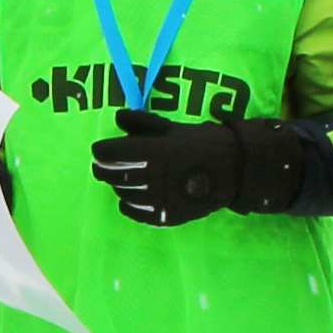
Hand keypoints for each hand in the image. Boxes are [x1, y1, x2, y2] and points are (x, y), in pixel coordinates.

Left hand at [89, 108, 308, 227]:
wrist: (233, 169)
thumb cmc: (202, 142)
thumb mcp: (172, 128)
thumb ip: (143, 123)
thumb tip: (118, 117)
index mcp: (153, 151)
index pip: (110, 153)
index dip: (101, 151)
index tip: (99, 149)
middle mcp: (152, 176)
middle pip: (112, 174)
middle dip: (103, 168)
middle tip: (102, 165)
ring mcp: (159, 199)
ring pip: (123, 193)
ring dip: (117, 185)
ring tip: (121, 179)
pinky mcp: (166, 215)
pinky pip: (135, 212)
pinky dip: (128, 205)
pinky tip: (129, 198)